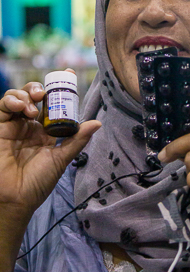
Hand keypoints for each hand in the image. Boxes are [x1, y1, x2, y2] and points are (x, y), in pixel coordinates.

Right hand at [0, 76, 100, 226]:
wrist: (15, 198)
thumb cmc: (38, 182)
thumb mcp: (61, 159)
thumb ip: (77, 140)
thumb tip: (97, 123)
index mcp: (46, 131)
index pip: (53, 104)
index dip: (60, 87)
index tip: (69, 73)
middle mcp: (30, 125)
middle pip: (34, 96)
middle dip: (40, 88)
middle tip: (44, 93)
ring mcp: (14, 125)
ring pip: (18, 97)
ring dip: (26, 94)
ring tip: (32, 106)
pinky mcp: (0, 127)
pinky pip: (3, 106)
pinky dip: (12, 100)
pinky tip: (21, 107)